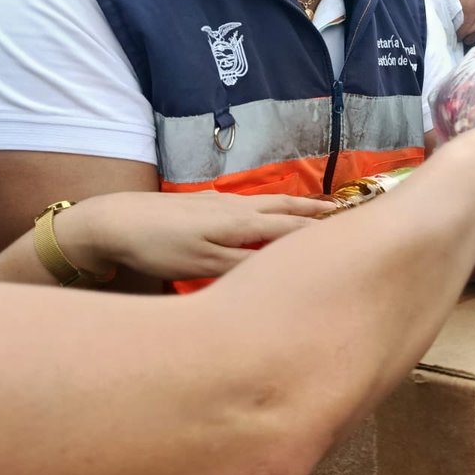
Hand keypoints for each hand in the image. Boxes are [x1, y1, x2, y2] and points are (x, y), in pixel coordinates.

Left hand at [55, 192, 329, 281]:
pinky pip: (255, 203)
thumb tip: (285, 272)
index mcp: (244, 225)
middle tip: (350, 215)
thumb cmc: (160, 248)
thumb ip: (246, 268)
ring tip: (321, 209)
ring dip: (300, 206)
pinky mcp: (207, 203)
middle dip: (320, 213)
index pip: (297, 228)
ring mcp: (223, 203)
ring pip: (272, 203)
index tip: (358, 236)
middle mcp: (240, 208)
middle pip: (289, 209)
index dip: (326, 233)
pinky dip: (275, 207)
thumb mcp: (205, 268)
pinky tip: (271, 212)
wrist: (115, 221)